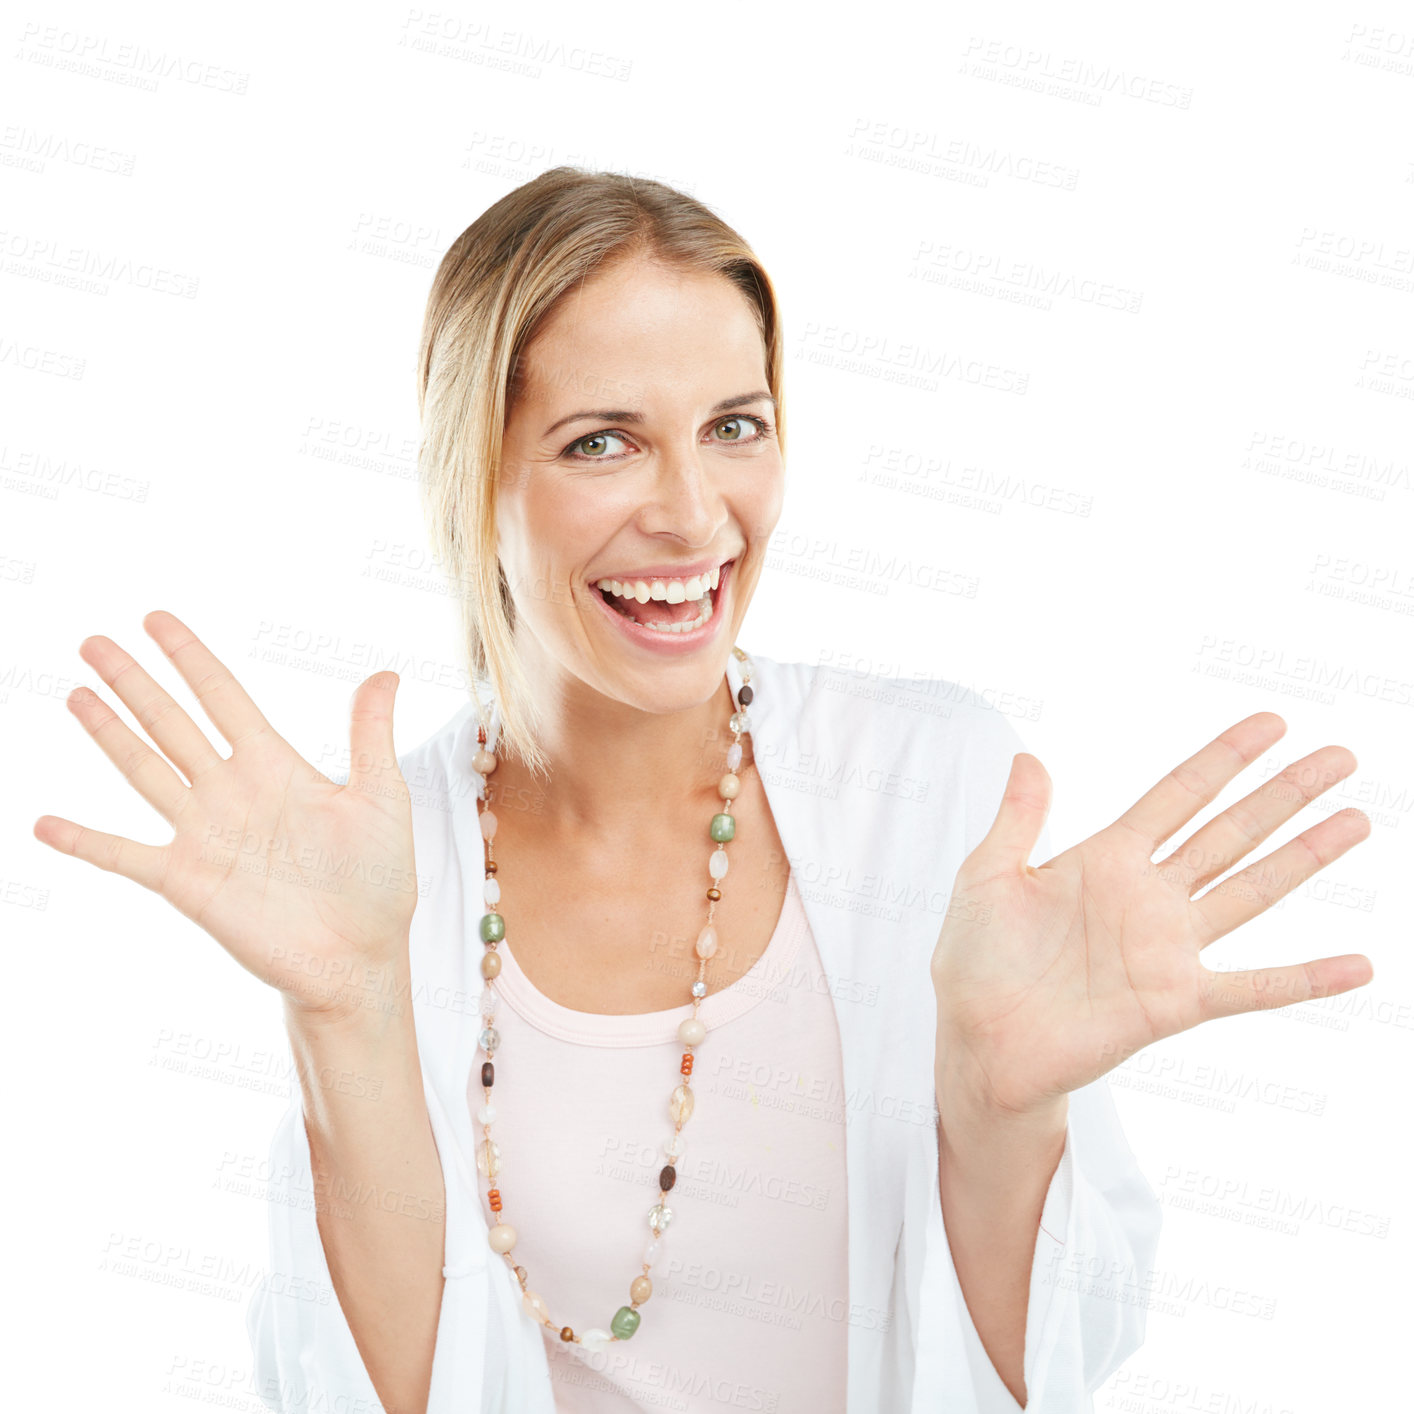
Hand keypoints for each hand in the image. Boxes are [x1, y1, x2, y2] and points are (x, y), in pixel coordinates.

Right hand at [33, 611, 417, 1019]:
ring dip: (109, 735)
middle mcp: (232, 792)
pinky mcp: (188, 882)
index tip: (156, 618)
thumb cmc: (377, 880)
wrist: (361, 956)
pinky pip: (126, 856)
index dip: (190, 658)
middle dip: (135, 683)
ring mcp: (205, 834)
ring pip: (145, 771)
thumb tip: (385, 672)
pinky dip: (86, 842)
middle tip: (93, 641)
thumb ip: (371, 735)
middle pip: (172, 724)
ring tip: (76, 694)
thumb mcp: (381, 798)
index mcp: (276, 766)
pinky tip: (46, 824)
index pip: (223, 698)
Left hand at [931, 712, 1373, 1116]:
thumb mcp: (989, 876)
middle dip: (1284, 794)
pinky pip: (1252, 988)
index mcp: (1105, 859)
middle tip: (1341, 756)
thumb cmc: (977, 959)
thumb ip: (1018, 818)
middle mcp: (1148, 897)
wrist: (977, 1039)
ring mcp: (1167, 948)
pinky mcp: (1174, 1002)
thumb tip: (1030, 756)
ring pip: (1252, 891)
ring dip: (1305, 857)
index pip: (1177, 796)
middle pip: (1230, 832)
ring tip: (1356, 821)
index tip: (1273, 724)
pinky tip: (1358, 965)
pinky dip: (1305, 978)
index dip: (1224, 759)